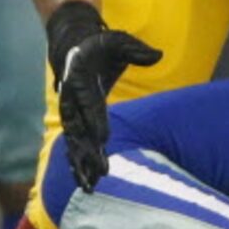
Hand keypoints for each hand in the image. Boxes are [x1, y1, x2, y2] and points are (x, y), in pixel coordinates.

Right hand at [45, 0, 161, 190]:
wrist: (74, 49)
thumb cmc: (102, 46)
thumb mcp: (119, 41)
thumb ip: (136, 50)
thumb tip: (158, 55)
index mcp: (78, 78)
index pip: (89, 103)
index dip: (96, 120)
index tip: (103, 139)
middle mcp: (70, 99)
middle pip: (78, 129)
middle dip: (89, 151)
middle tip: (101, 170)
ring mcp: (71, 113)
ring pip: (73, 143)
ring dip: (80, 165)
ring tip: (89, 187)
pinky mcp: (76, 122)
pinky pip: (75, 146)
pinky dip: (79, 164)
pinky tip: (86, 183)